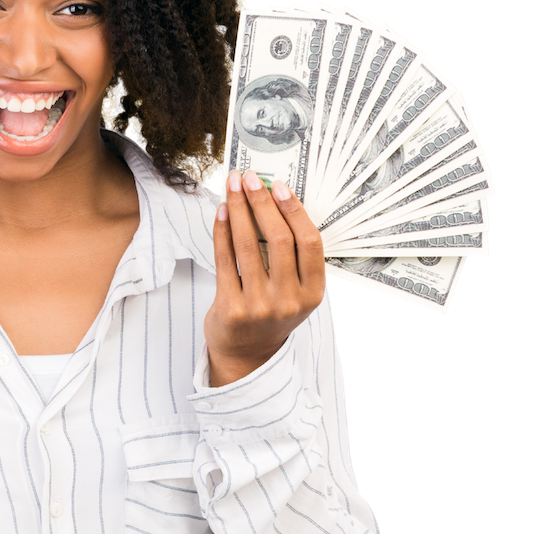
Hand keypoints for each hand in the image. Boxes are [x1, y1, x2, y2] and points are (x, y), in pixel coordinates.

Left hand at [204, 170, 324, 385]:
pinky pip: (225, 260)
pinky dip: (222, 231)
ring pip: (248, 245)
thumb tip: (273, 202)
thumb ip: (292, 259)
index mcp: (312, 293)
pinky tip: (221, 213)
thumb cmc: (271, 314)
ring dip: (239, 210)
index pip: (309, 243)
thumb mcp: (294, 292)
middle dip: (262, 202)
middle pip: (279, 239)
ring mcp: (260, 306)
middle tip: (250, 178)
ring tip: (232, 188)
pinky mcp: (232, 308)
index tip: (278, 186)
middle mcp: (289, 300)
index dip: (294, 210)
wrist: (246, 355)